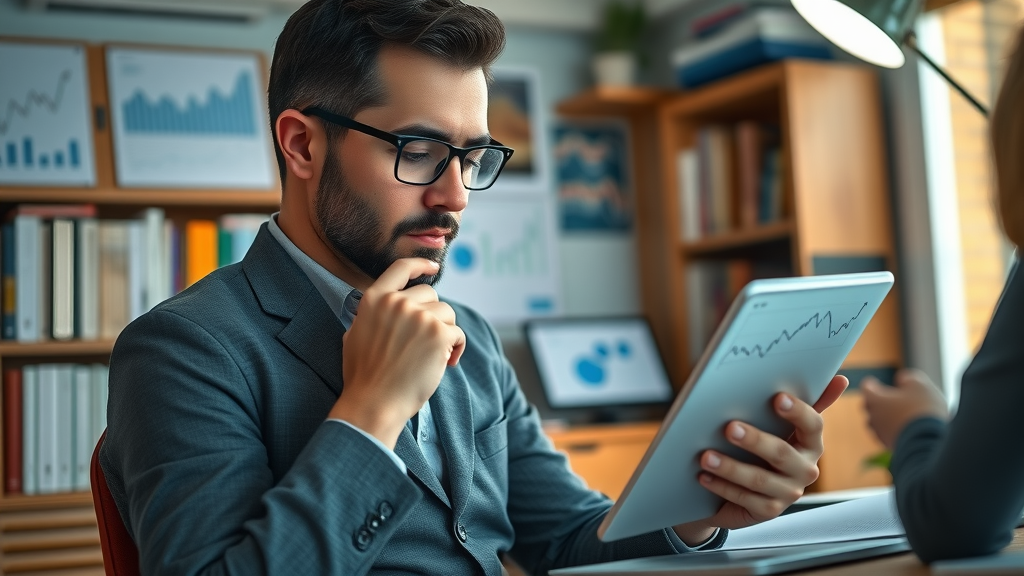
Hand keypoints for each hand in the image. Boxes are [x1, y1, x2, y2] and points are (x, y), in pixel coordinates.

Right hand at [329, 258, 465, 447]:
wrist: (374, 403)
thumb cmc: (364, 377)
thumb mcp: (354, 335)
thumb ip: (371, 315)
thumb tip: (386, 306)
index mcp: (375, 299)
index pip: (401, 268)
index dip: (420, 264)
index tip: (433, 265)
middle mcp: (397, 303)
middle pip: (432, 294)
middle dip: (434, 316)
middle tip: (426, 343)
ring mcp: (419, 316)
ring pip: (447, 313)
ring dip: (445, 333)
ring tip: (434, 356)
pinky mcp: (438, 334)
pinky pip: (457, 333)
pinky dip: (456, 348)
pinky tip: (447, 364)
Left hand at [673, 375, 848, 544]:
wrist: (744, 487)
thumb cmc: (761, 447)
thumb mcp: (777, 424)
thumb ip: (803, 401)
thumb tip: (839, 379)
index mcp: (811, 442)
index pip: (813, 425)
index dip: (798, 412)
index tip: (777, 398)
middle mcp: (805, 469)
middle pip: (781, 453)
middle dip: (755, 440)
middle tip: (729, 427)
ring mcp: (789, 492)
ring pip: (759, 480)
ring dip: (730, 467)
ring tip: (706, 455)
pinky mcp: (770, 511)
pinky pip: (745, 499)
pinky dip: (722, 486)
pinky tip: (703, 476)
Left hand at [862, 369, 947, 449]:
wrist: (929, 442)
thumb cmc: (922, 409)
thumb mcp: (919, 385)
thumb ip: (907, 378)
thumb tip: (902, 380)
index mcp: (875, 399)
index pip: (866, 388)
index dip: (872, 384)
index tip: (874, 383)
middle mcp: (873, 417)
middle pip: (870, 406)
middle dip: (878, 400)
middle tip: (888, 397)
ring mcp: (880, 434)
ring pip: (878, 422)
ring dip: (886, 416)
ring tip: (899, 413)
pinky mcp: (889, 446)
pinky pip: (888, 434)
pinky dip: (894, 429)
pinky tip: (906, 428)